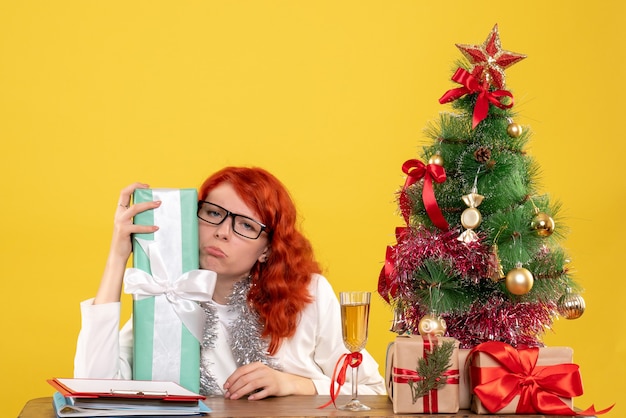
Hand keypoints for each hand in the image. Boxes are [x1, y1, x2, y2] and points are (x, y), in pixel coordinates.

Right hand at [94, 183, 159, 303]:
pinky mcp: (123, 231)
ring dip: (147, 205)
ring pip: (134, 208)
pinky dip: (148, 227)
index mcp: (120, 211)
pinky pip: (137, 226)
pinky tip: (156, 227)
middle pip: (125, 195)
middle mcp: (118, 214)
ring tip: (158, 204)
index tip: (146, 185)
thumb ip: (139, 218)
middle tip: (153, 191)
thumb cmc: (128, 240)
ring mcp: (120, 222)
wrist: (118, 255)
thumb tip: (156, 212)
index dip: (133, 186)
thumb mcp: (133, 226)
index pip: (124, 193)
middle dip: (138, 189)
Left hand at [223, 362, 315, 399]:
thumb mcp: (259, 372)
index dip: (232, 378)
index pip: (241, 370)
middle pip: (245, 378)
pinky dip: (255, 396)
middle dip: (234, 387)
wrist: (287, 382)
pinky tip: (250, 399)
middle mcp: (263, 370)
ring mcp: (269, 379)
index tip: (226, 386)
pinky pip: (263, 392)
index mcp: (257, 365)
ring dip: (241, 392)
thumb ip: (247, 375)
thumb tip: (231, 383)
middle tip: (228, 394)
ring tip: (234, 397)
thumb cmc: (270, 378)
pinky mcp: (274, 387)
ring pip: (252, 384)